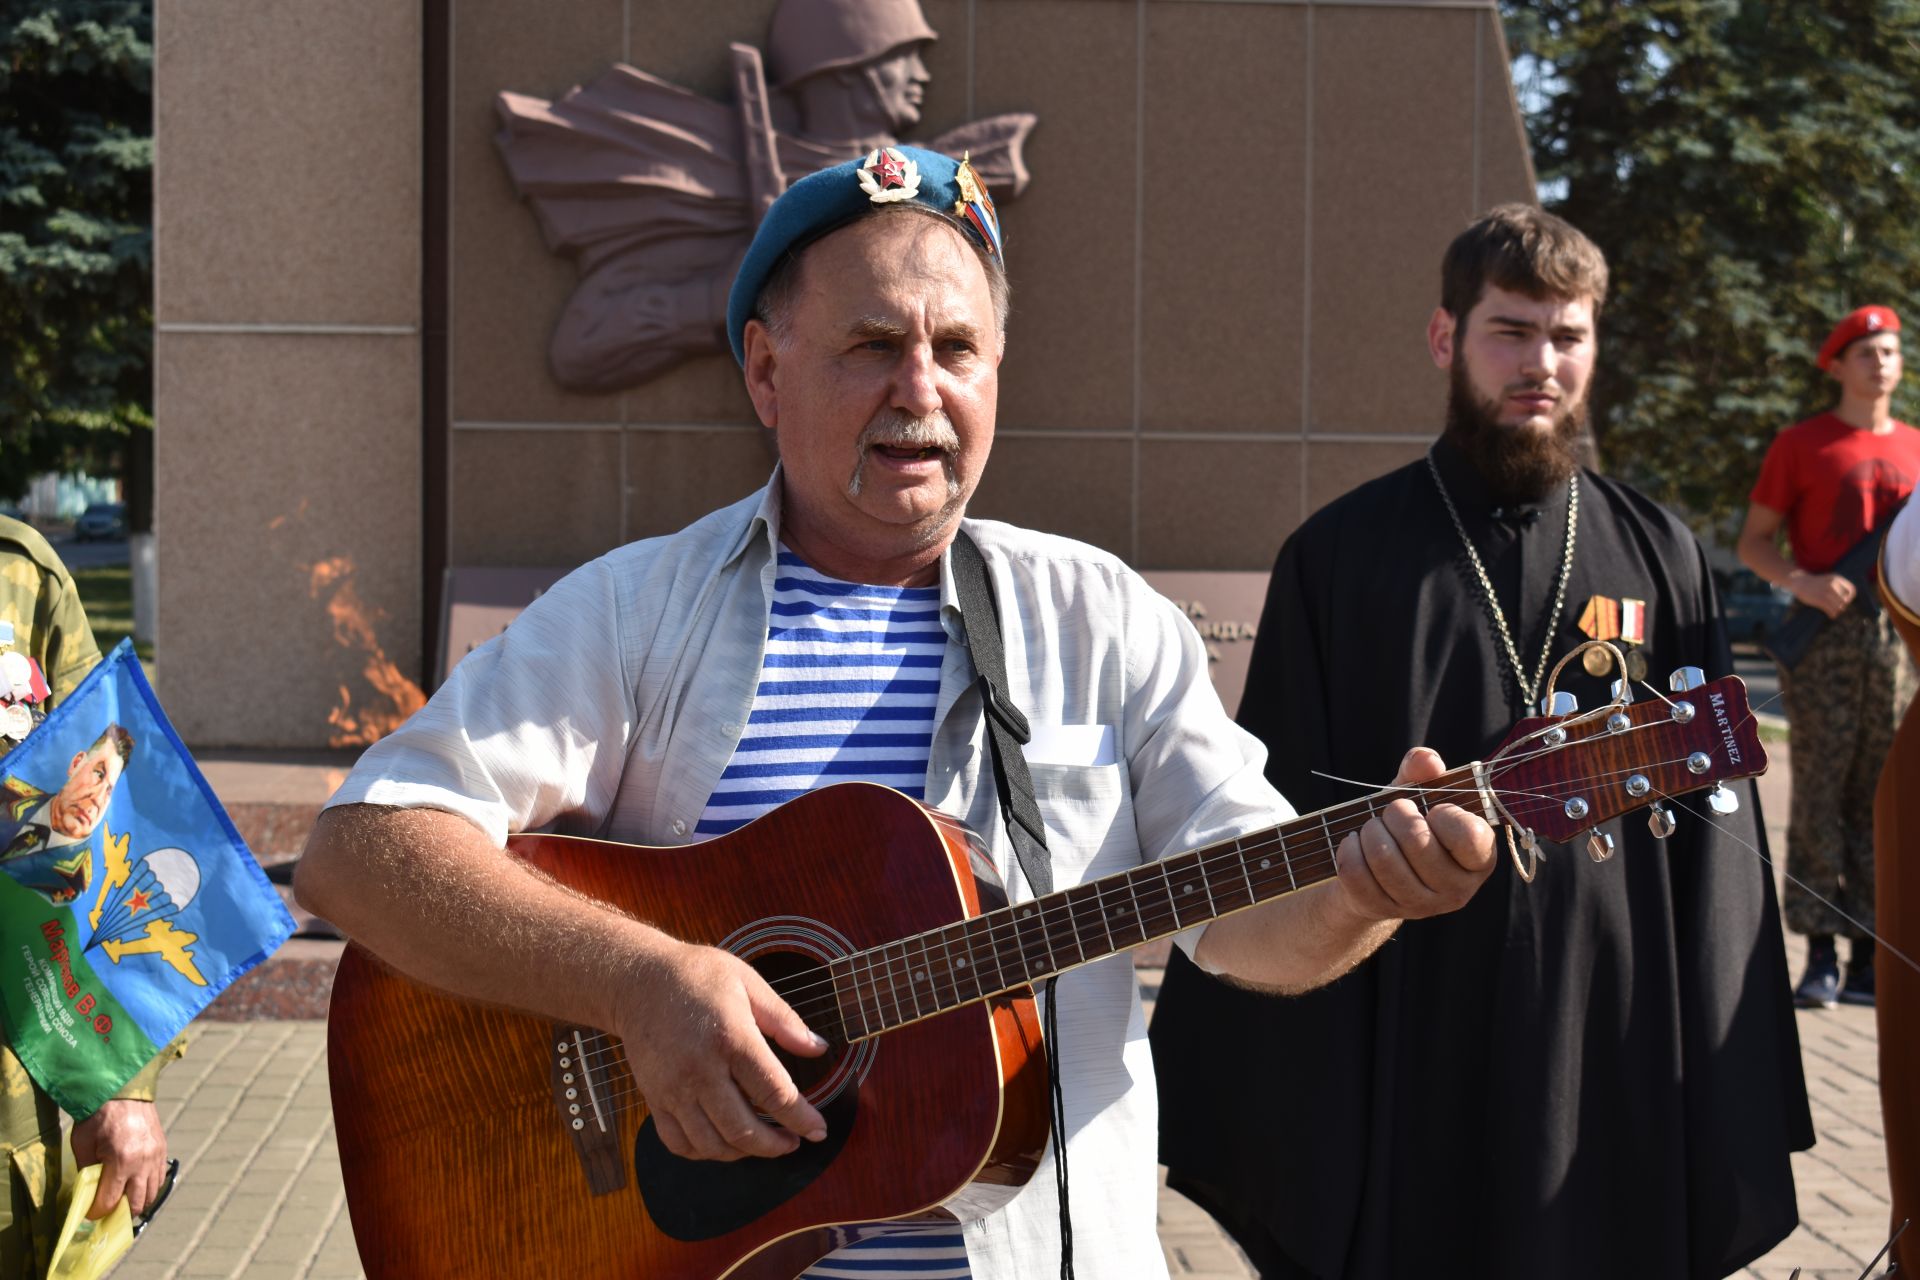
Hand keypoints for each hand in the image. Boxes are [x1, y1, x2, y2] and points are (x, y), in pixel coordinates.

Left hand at [70, 1099, 166, 1219]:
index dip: (97, 1212)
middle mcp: (143, 1162)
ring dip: (137, 1203)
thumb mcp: (83, 1145)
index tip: (89, 1215)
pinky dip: (148, 1188)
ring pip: (152, 1194)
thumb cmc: (97, 1116)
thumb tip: (87, 1195)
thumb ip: (86, 1172)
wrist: (122, 1089)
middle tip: (107, 1212)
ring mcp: (156, 1156)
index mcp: (121, 1161)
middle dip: (120, 1213)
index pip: (110, 1201)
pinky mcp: (162, 1150)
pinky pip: (159, 1179)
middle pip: (136, 1203)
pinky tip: (136, 1188)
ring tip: (123, 1203)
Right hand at [616, 939, 828, 1162]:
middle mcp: (700, 1070)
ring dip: (744, 1153)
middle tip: (793, 1142)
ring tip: (763, 1143)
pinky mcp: (654, 1098)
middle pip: (743, 1129)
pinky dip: (705, 1153)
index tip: (818, 1130)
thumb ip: (785, 1020)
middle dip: (775, 1145)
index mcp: (730, 1038)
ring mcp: (673, 1089)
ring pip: (712, 1144)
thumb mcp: (748, 983)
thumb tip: (818, 1048)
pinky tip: (724, 1142)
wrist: (638, 980)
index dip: (801, 1118)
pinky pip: (679, 1143)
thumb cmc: (696, 976)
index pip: (774, 1092)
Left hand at [1331, 748, 1495, 923]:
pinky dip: (1348, 850)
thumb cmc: (1408, 827)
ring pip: (1383, 858)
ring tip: (1372, 827)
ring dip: (1370, 831)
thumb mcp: (1419, 797)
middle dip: (1395, 814)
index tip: (1434, 810)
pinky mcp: (1384, 911)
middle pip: (1417, 842)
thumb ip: (1423, 773)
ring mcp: (1420, 906)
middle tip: (1392, 811)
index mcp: (1480, 859)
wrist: (1379, 873)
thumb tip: (1427, 759)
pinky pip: (1357, 874)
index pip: (1469, 837)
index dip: (1445, 815)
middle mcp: (1456, 889)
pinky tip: (1353, 843)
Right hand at [1789, 570, 1853, 618]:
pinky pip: (1831, 610)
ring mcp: (1826, 592)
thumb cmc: (1814, 583)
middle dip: (1842, 605)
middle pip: (1845, 600)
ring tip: (1833, 612)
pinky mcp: (1820, 600)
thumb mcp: (1828, 579)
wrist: (1799, 581)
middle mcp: (1833, 584)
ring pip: (1839, 606)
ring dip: (1837, 611)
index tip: (1844, 601)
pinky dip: (1832, 615)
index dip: (1850, 598)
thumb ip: (1838, 586)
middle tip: (1837, 607)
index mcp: (1836, 578)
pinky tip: (1830, 615)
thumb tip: (1847, 600)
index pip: (1851, 590)